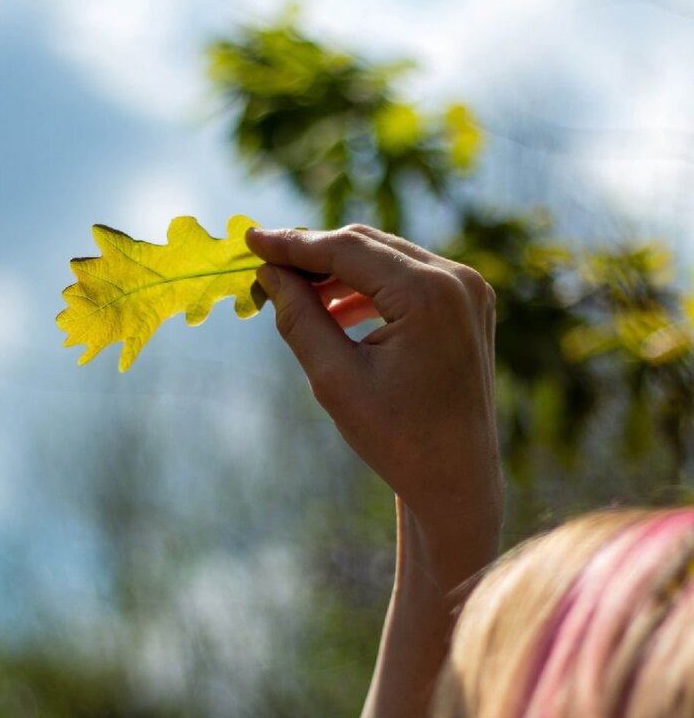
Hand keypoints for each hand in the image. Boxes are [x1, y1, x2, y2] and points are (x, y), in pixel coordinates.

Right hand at [247, 224, 502, 558]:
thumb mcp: (335, 379)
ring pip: (386, 259)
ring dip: (338, 273)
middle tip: (263, 268)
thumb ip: (299, 317)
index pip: (347, 249)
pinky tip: (334, 312)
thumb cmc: (396, 439)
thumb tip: (269, 272)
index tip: (249, 238)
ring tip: (293, 295)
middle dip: (314, 255)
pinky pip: (407, 279)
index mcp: (429, 294)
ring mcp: (469, 290)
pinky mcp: (468, 304)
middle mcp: (458, 279)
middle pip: (368, 246)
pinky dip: (368, 289)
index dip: (293, 244)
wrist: (456, 479)